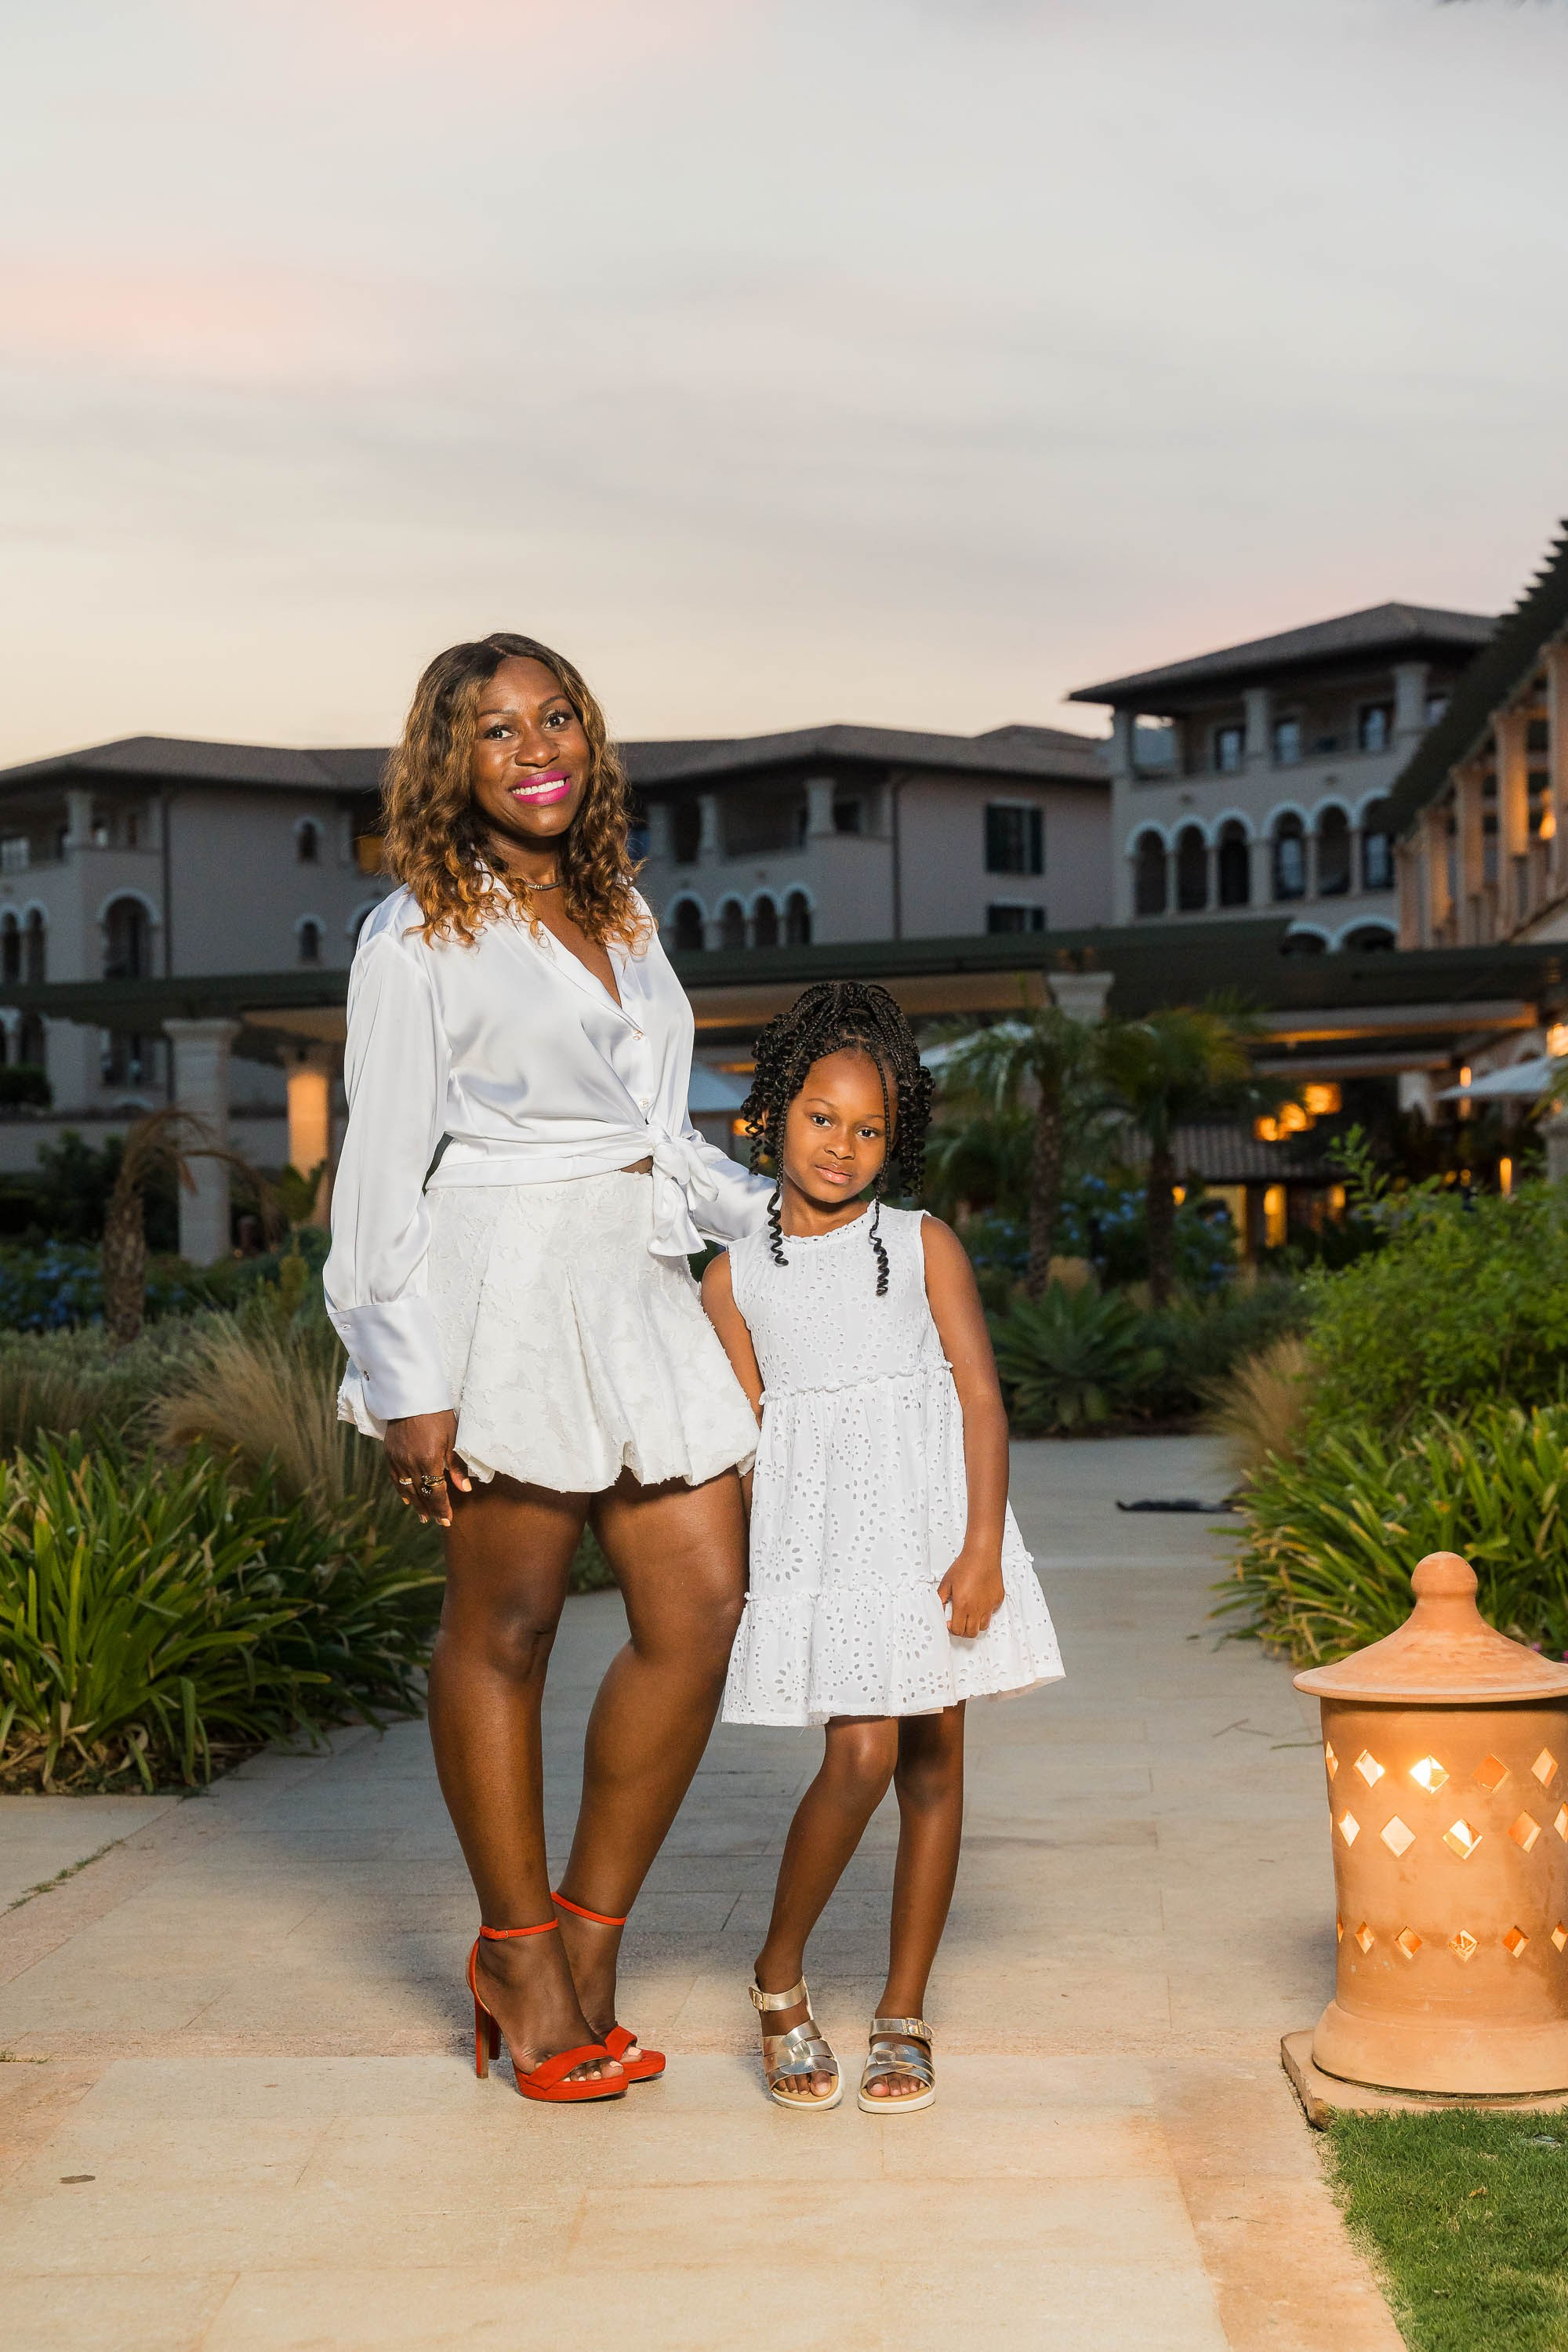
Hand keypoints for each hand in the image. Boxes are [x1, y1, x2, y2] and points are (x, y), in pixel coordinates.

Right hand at [384, 1410, 470, 1526]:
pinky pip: (395, 1478)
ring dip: (416, 1503)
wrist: (411, 1395)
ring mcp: (397, 1459)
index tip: (447, 1519)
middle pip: (421, 1493)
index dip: (441, 1507)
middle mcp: (411, 1463)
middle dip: (430, 1509)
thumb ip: (456, 1466)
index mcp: (429, 1459)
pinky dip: (402, 1490)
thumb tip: (464, 1488)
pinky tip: (408, 1498)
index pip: (436, 1492)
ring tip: (423, 1516)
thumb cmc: (437, 1414)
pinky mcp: (389, 1454)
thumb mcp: (452, 1437)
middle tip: (437, 1521)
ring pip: (407, 1489)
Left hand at [938, 1546, 1005, 1639]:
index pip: (957, 1630)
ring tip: (970, 1615)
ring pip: (983, 1626)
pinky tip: (979, 1603)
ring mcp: (989, 1605)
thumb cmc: (965, 1566)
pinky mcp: (997, 1600)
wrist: (981, 1555)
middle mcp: (977, 1608)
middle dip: (963, 1631)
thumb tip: (938, 1609)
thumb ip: (940, 1598)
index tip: (949, 1623)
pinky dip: (985, 1612)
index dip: (951, 1629)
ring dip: (975, 1624)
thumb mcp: (946, 1582)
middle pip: (971, 1633)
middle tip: (959, 1623)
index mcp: (962, 1605)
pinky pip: (991, 1613)